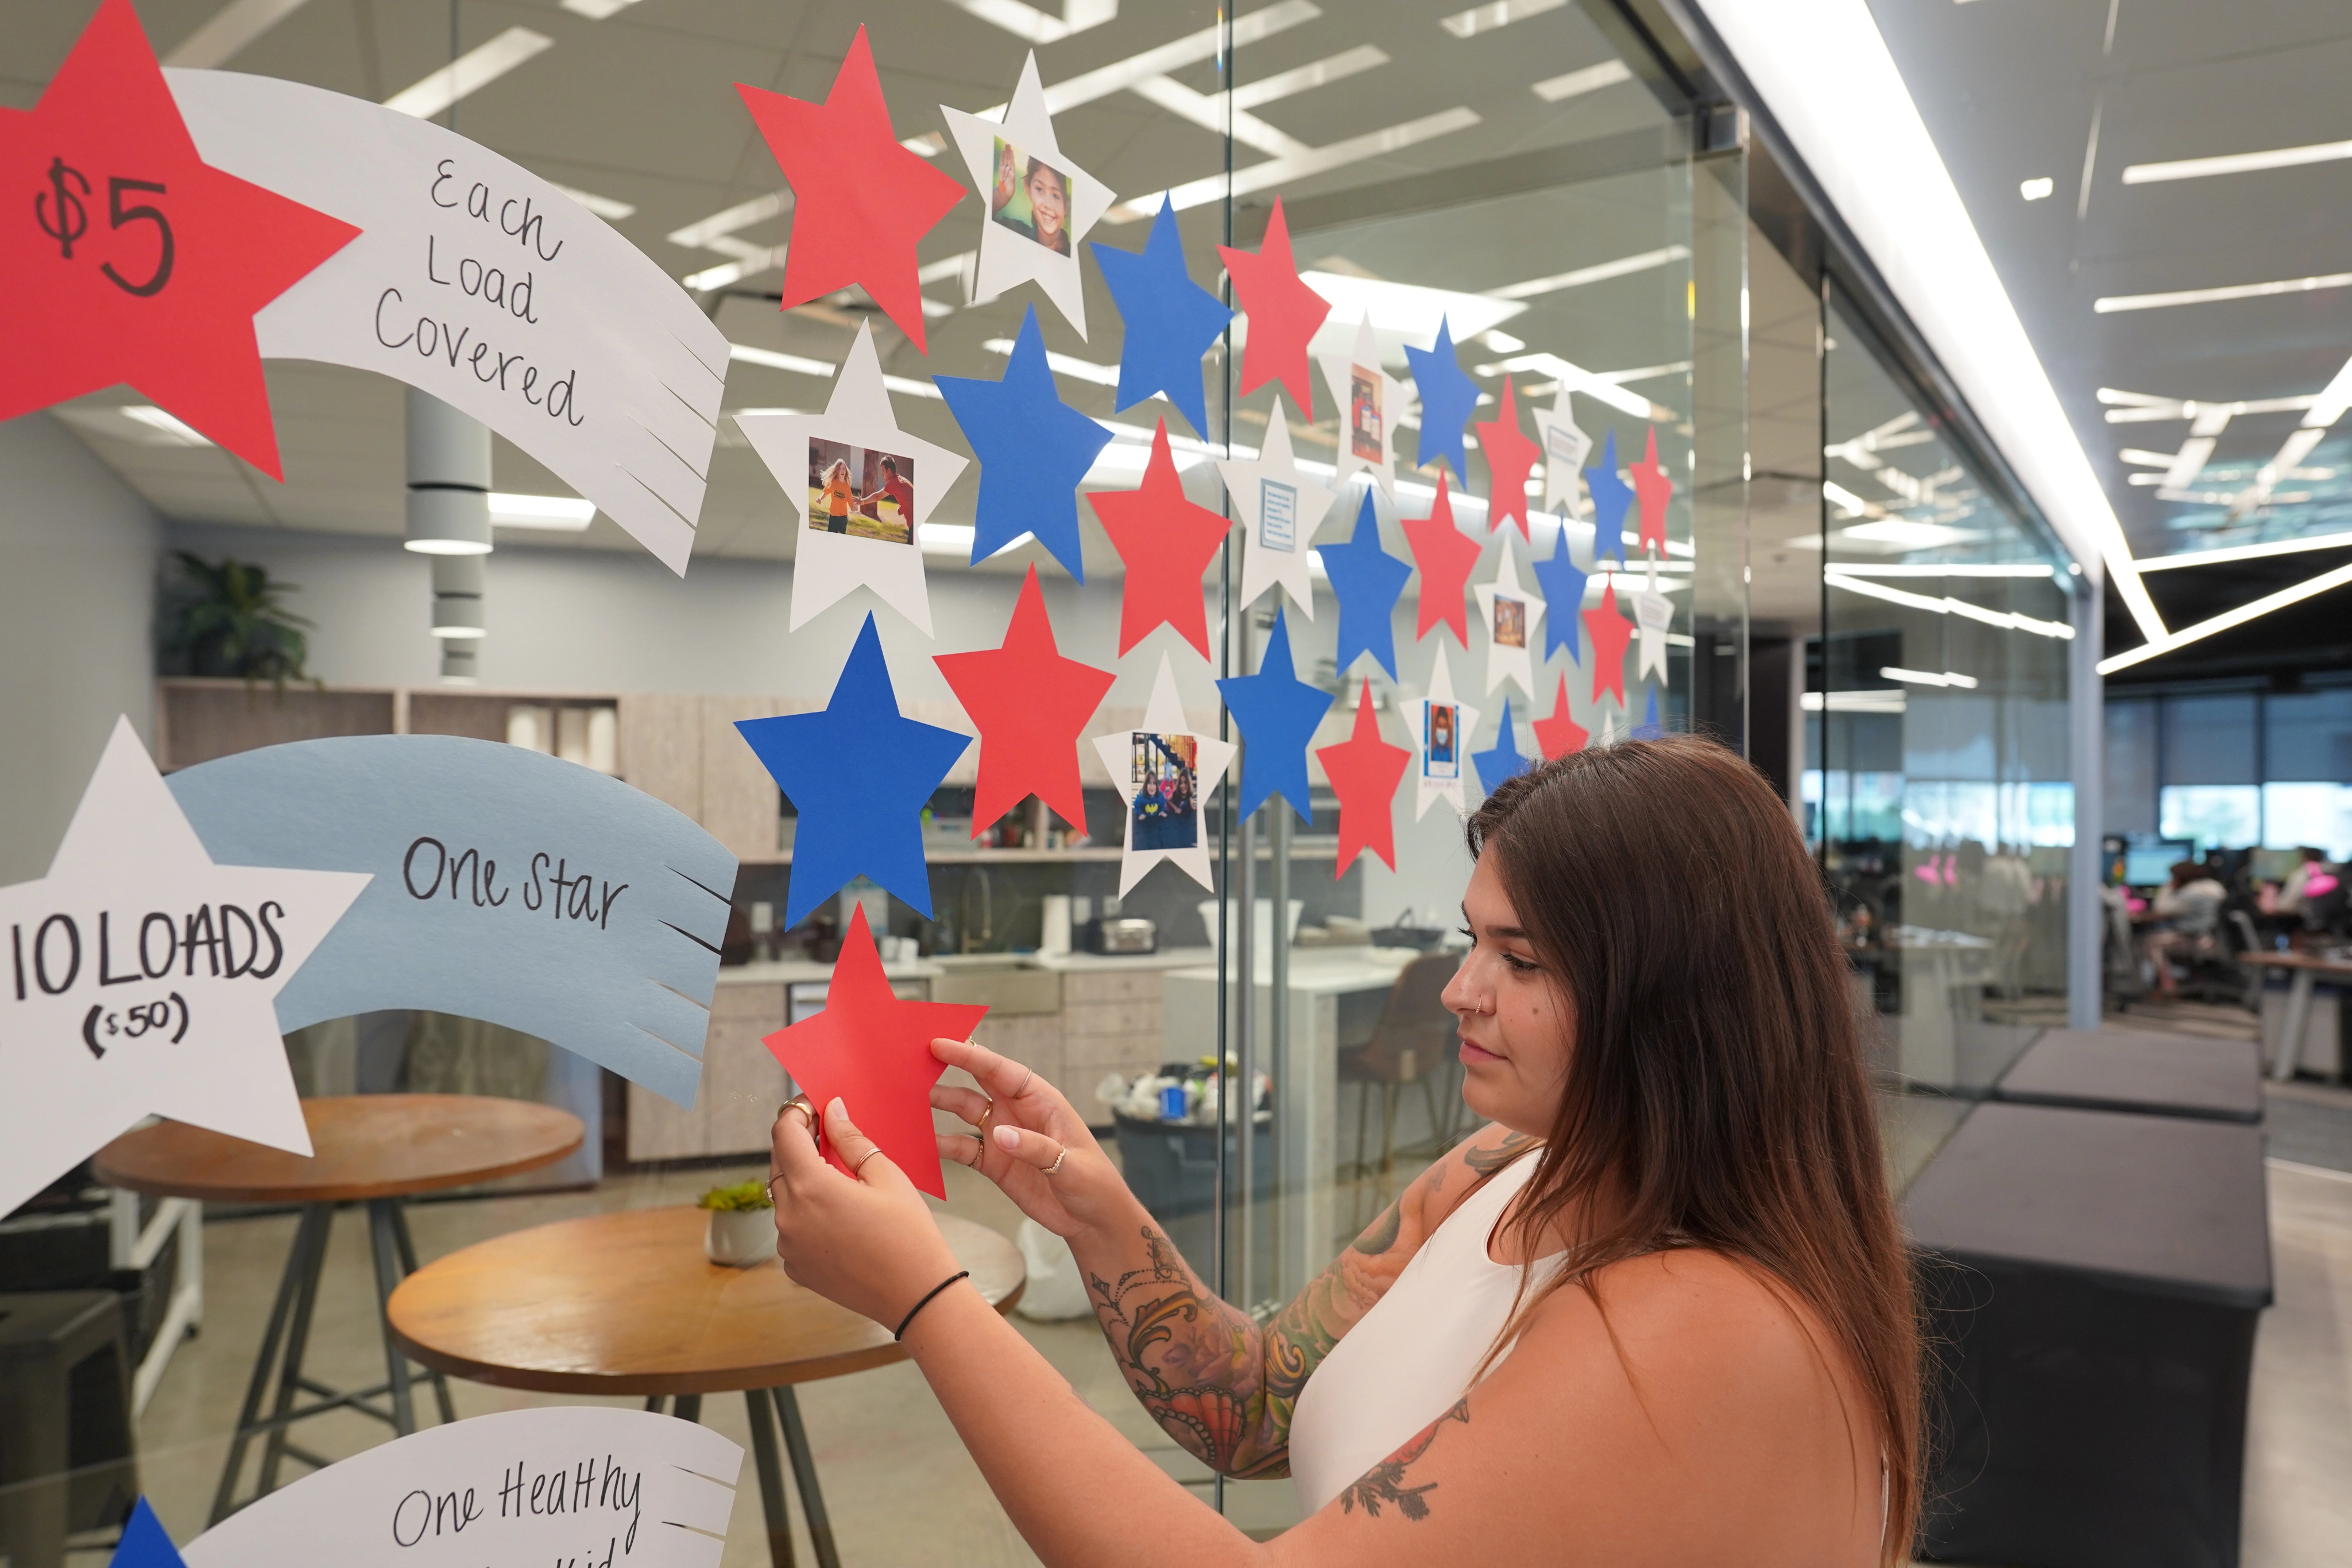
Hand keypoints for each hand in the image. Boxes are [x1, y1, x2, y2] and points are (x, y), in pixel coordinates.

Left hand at [768, 1097, 960, 1328]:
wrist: (916, 1296)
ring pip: (782, 1196)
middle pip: (778, 1162)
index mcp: (810, 1187)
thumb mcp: (886, 1176)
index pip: (784, 1133)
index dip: (797, 1112)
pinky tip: (837, 1213)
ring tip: (837, 1176)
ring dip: (801, 1178)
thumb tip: (833, 1112)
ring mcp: (788, 1245)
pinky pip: (790, 1226)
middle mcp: (789, 1216)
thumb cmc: (909, 1234)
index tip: (814, 1106)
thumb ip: (852, 1140)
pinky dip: (805, 1211)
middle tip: (828, 1133)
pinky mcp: (795, 1266)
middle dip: (799, 1142)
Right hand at [931, 1037, 1137, 1241]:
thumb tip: (999, 1135)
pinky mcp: (993, 1162)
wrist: (1092, 1220)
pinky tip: (919, 1142)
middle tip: (913, 1060)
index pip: (1000, 1070)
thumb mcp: (1071, 1165)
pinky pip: (960, 1148)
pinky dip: (939, 1144)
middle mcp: (1016, 1111)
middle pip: (976, 1082)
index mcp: (1040, 1099)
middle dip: (946, 1068)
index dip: (969, 1055)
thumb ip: (1036, 1148)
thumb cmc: (1093, 1183)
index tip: (939, 1044)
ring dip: (937, 1105)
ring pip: (962, 1112)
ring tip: (907, 1100)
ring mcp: (1002, 1136)